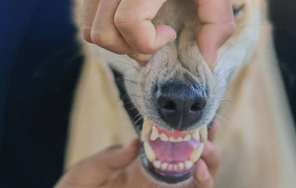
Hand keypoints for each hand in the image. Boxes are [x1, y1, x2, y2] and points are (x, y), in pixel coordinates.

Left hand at [55, 139, 220, 187]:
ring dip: (211, 160)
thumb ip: (108, 158)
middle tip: (209, 128)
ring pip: (202, 178)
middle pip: (195, 159)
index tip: (199, 114)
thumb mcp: (85, 174)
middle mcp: (160, 179)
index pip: (170, 146)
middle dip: (207, 142)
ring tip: (205, 147)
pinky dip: (205, 182)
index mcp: (142, 165)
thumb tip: (136, 143)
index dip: (188, 131)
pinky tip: (198, 169)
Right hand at [81, 0, 233, 67]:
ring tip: (140, 35)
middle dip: (131, 50)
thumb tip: (207, 61)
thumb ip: (218, 21)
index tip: (170, 33)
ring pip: (90, 29)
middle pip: (104, 32)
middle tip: (155, 41)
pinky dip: (106, 30)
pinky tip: (129, 23)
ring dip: (116, 43)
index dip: (147, 41)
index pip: (129, 20)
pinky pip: (87, 17)